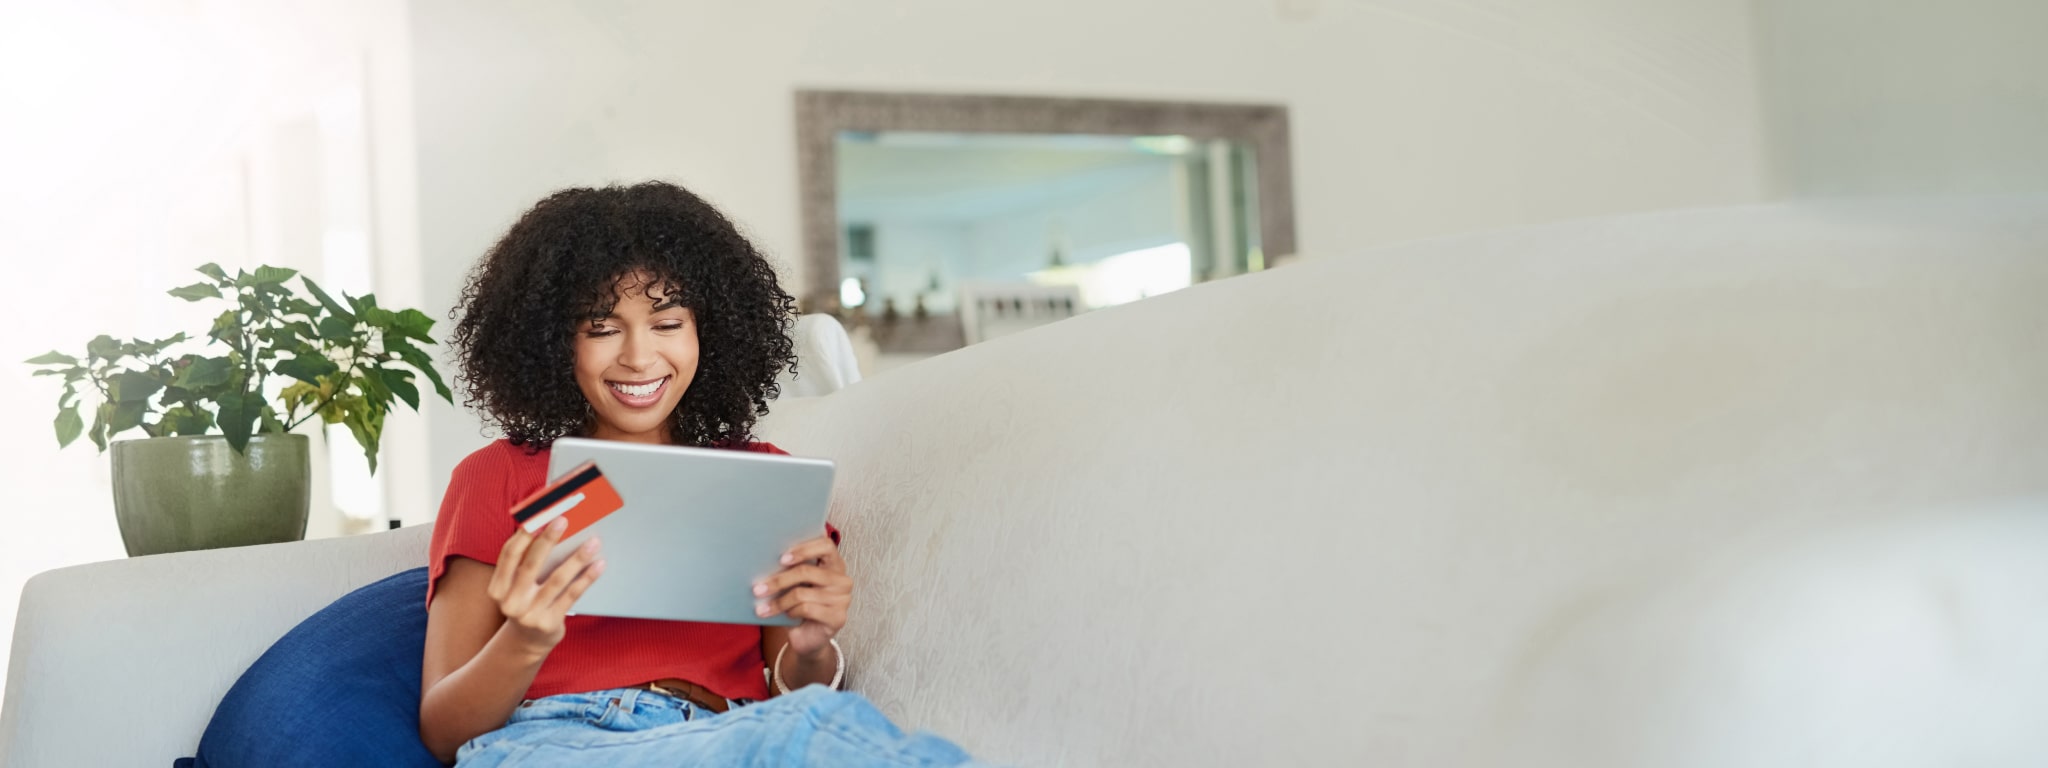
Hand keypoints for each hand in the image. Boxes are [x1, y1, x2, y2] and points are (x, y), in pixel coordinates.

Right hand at [486, 517, 605, 657]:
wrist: (527, 644)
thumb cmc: (526, 603)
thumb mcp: (516, 587)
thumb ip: (525, 563)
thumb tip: (549, 528)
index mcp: (498, 588)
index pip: (508, 556)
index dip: (522, 535)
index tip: (537, 516)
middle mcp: (511, 602)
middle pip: (531, 564)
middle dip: (548, 540)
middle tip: (563, 520)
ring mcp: (530, 615)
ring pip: (556, 580)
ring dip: (577, 558)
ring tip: (593, 542)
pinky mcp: (549, 623)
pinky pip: (572, 596)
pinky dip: (586, 578)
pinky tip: (598, 565)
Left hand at [753, 536, 851, 655]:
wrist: (809, 638)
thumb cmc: (801, 606)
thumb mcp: (796, 585)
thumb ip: (791, 570)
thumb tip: (765, 561)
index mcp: (834, 564)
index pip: (826, 545)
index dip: (804, 549)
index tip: (782, 558)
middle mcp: (842, 579)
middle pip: (807, 571)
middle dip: (779, 580)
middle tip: (759, 588)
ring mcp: (842, 599)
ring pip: (802, 593)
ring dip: (778, 602)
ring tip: (762, 607)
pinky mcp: (838, 617)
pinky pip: (807, 609)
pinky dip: (791, 612)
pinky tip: (785, 616)